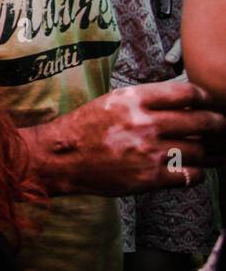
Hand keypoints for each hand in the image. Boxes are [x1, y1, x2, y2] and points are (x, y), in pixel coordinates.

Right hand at [29, 80, 225, 195]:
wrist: (61, 157)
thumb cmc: (84, 128)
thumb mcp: (112, 102)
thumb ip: (146, 100)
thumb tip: (183, 100)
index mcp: (134, 100)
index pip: (187, 93)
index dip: (205, 98)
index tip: (208, 103)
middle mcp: (145, 123)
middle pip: (203, 121)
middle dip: (218, 124)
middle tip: (220, 127)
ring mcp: (149, 152)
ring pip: (200, 150)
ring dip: (206, 151)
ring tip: (206, 151)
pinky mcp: (150, 178)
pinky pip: (192, 175)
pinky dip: (196, 172)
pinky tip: (188, 169)